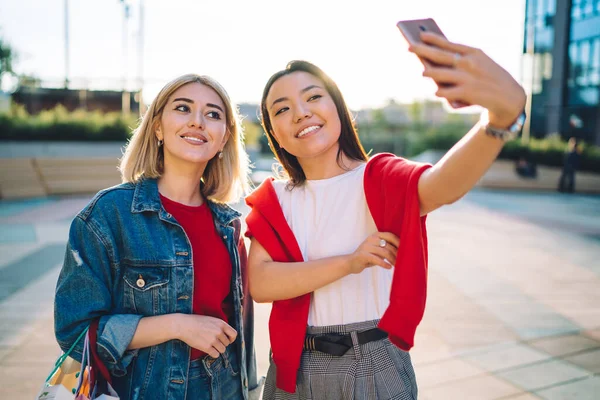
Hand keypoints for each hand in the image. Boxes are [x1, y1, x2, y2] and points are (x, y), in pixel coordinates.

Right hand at [177, 314, 236, 357]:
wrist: (183, 325)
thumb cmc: (196, 321)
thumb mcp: (211, 319)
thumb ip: (219, 326)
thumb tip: (226, 335)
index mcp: (221, 323)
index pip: (234, 334)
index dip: (231, 339)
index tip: (228, 341)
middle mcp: (219, 331)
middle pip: (227, 343)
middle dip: (222, 344)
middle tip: (215, 343)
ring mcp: (213, 340)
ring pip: (222, 350)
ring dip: (218, 349)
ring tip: (211, 346)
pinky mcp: (206, 347)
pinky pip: (215, 355)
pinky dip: (213, 354)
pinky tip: (208, 350)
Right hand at [346, 232, 399, 273]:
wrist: (351, 262)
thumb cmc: (368, 256)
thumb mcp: (377, 249)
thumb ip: (387, 247)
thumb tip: (403, 251)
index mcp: (375, 235)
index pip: (390, 235)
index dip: (399, 242)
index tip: (406, 249)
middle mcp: (371, 239)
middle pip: (388, 246)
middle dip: (397, 254)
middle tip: (402, 261)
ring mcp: (366, 246)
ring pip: (384, 252)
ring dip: (392, 260)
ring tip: (396, 265)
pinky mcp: (363, 255)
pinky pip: (376, 259)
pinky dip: (384, 264)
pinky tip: (389, 267)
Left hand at [409, 31, 525, 128]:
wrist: (509, 97)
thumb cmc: (489, 78)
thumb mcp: (480, 64)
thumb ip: (460, 62)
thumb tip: (434, 65)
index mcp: (473, 52)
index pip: (449, 43)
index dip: (433, 39)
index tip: (420, 34)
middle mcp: (469, 62)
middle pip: (440, 55)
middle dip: (422, 51)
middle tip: (409, 47)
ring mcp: (467, 77)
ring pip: (440, 74)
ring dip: (430, 72)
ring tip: (422, 72)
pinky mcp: (467, 92)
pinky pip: (447, 92)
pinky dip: (441, 92)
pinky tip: (436, 91)